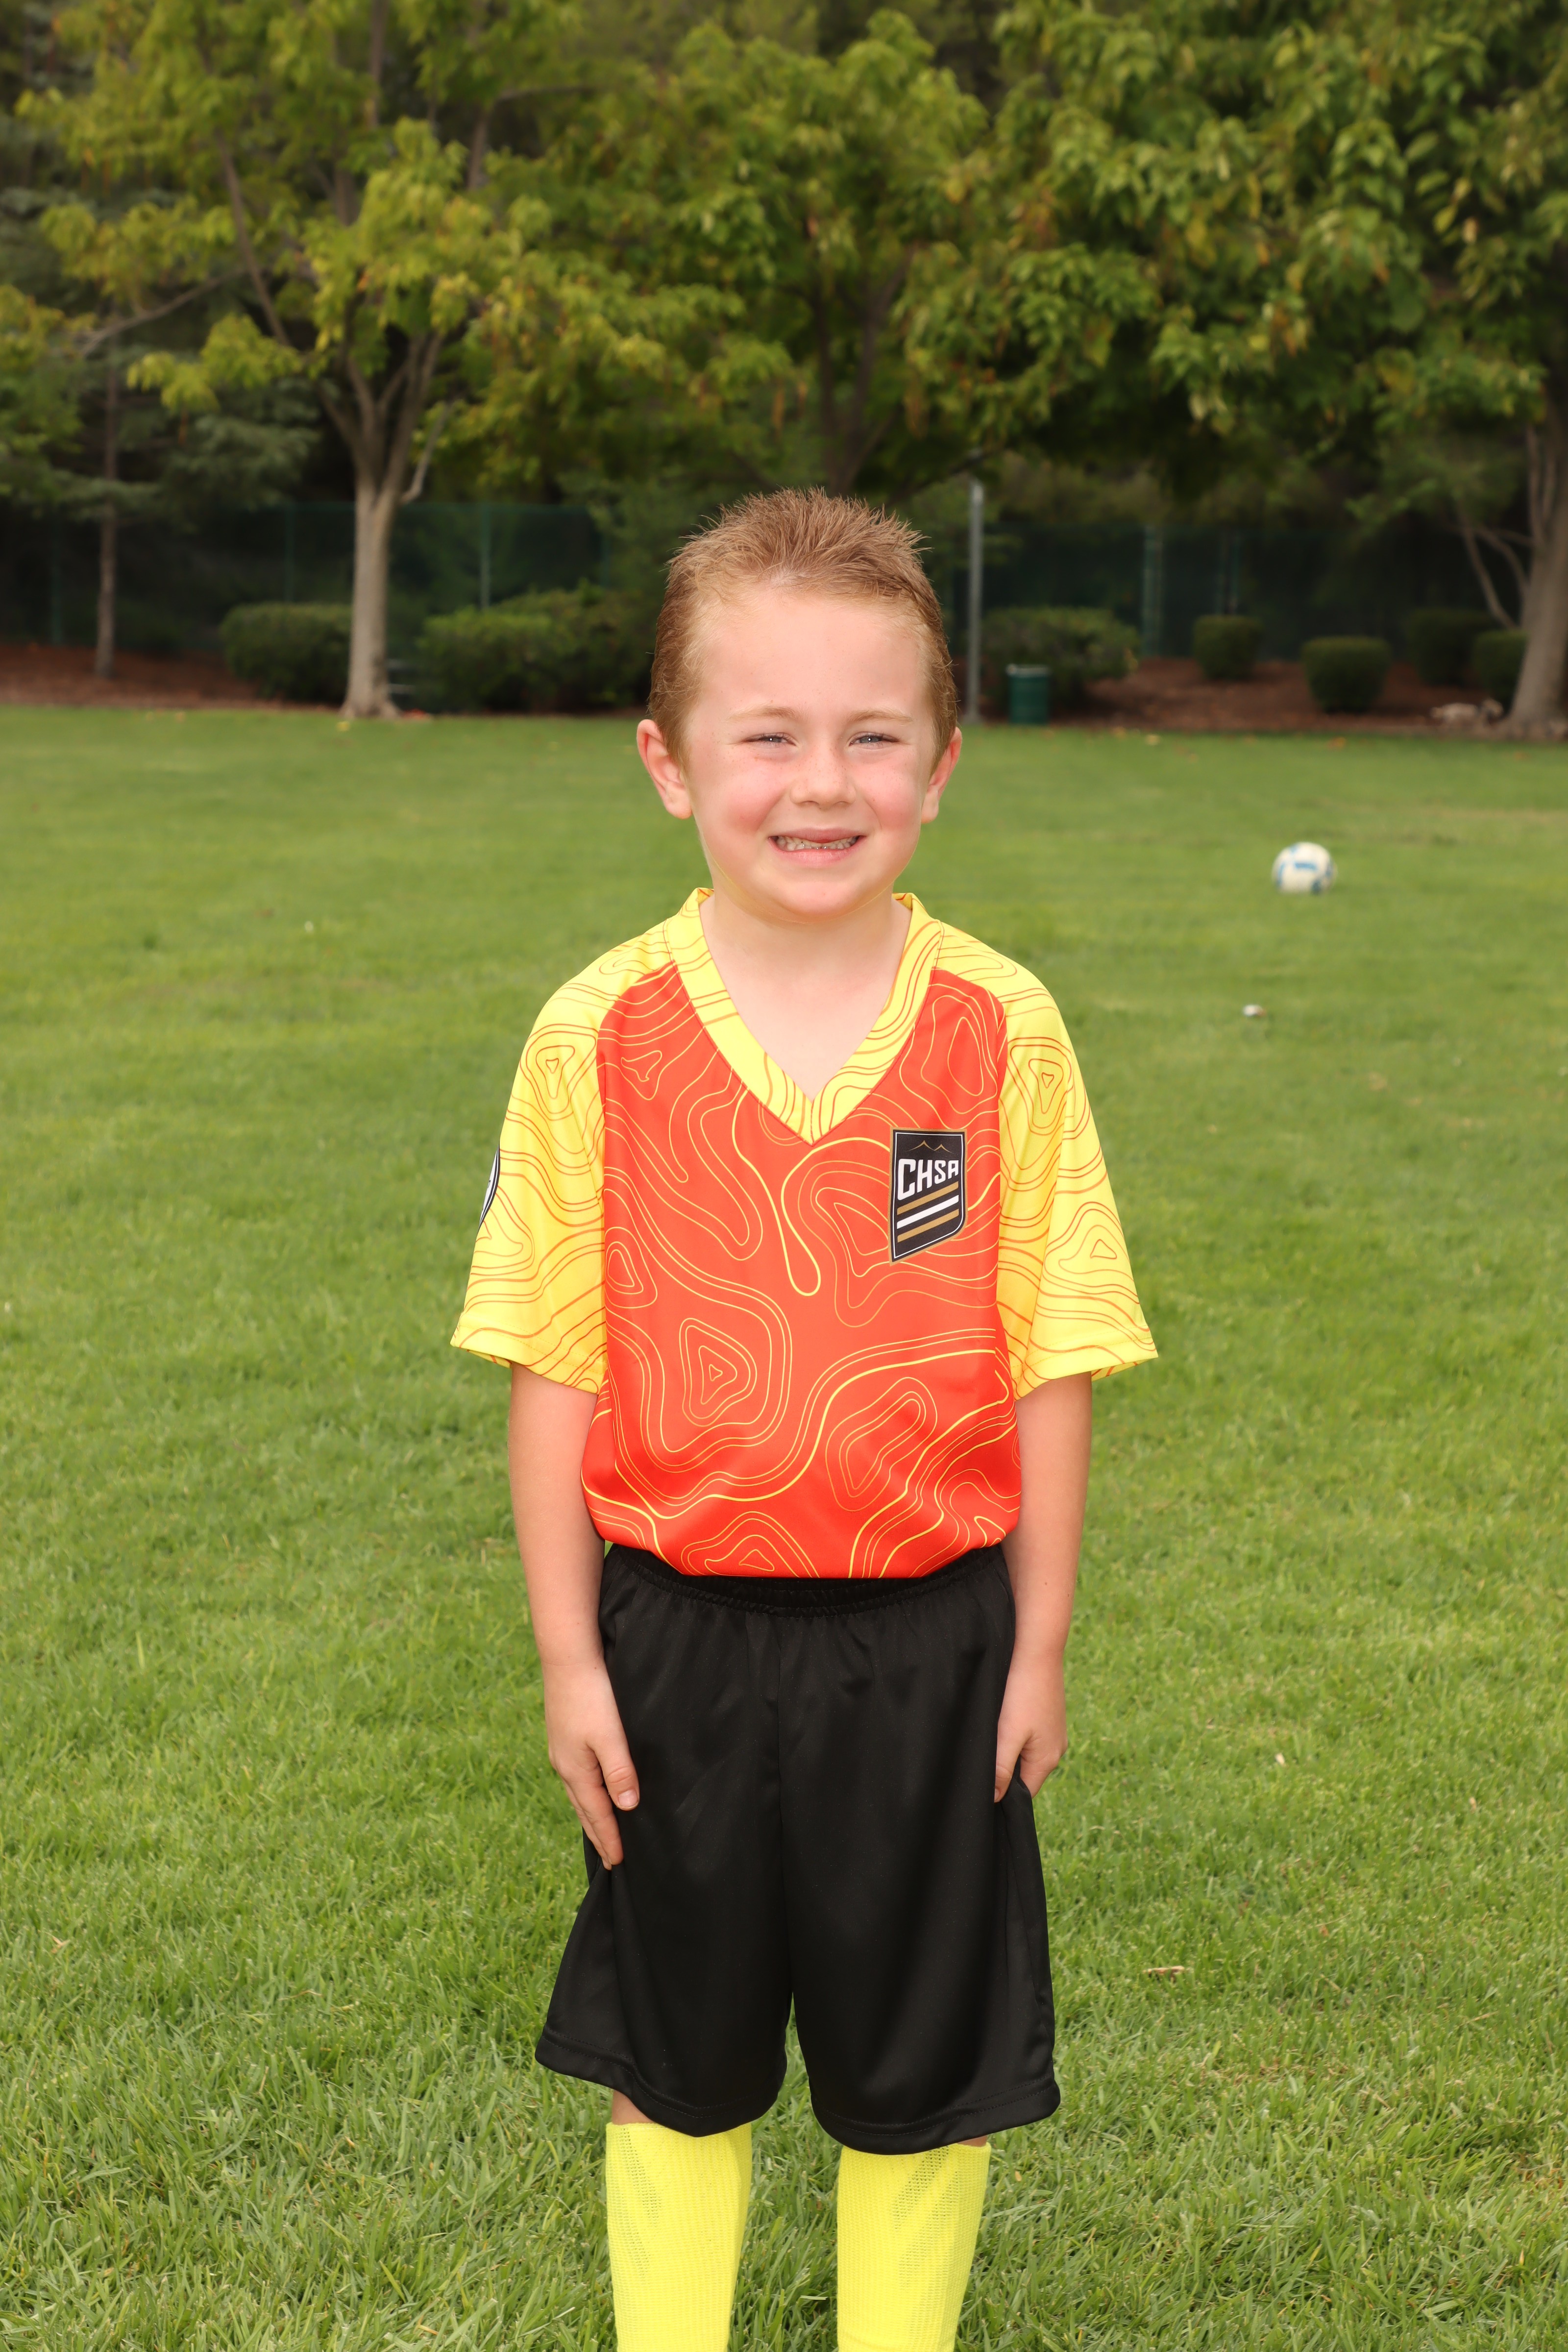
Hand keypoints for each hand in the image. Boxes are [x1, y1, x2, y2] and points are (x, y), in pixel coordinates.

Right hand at [541, 1654, 639, 1865]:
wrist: (567, 1658)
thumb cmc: (592, 1696)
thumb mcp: (610, 1736)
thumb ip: (619, 1771)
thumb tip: (626, 1808)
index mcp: (575, 1770)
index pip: (596, 1814)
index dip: (609, 1838)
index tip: (619, 1863)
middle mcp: (564, 1765)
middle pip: (584, 1809)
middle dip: (598, 1834)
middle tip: (610, 1861)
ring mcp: (561, 1751)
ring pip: (579, 1794)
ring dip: (591, 1815)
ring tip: (601, 1832)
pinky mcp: (564, 1737)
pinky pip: (577, 1777)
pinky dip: (586, 1794)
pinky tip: (591, 1789)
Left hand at [994, 1649, 1066, 1799]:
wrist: (1037, 1649)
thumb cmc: (1022, 1692)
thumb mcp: (1007, 1734)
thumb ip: (1001, 1768)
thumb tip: (995, 1799)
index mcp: (1047, 1759)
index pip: (1024, 1793)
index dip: (1003, 1794)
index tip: (981, 1785)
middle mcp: (1056, 1749)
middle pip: (1026, 1775)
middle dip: (1005, 1773)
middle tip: (982, 1760)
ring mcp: (1054, 1731)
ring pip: (1027, 1754)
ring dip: (1009, 1751)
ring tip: (992, 1737)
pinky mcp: (1048, 1716)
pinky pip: (1030, 1737)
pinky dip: (1016, 1735)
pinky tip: (1003, 1720)